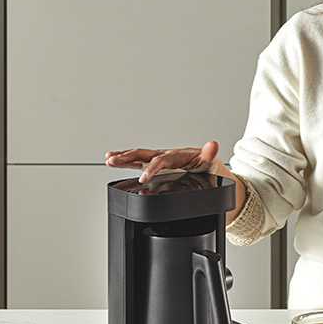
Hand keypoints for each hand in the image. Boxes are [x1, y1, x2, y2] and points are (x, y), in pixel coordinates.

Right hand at [104, 140, 220, 182]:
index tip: (143, 178)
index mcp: (178, 156)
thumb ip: (209, 154)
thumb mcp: (211, 162)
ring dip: (123, 158)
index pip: (162, 161)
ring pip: (139, 157)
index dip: (152, 169)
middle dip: (129, 157)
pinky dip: (126, 162)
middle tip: (114, 160)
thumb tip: (213, 145)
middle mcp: (166, 156)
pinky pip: (139, 163)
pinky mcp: (157, 166)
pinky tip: (112, 162)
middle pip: (145, 155)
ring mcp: (160, 160)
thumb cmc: (208, 167)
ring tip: (108, 159)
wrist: (209, 171)